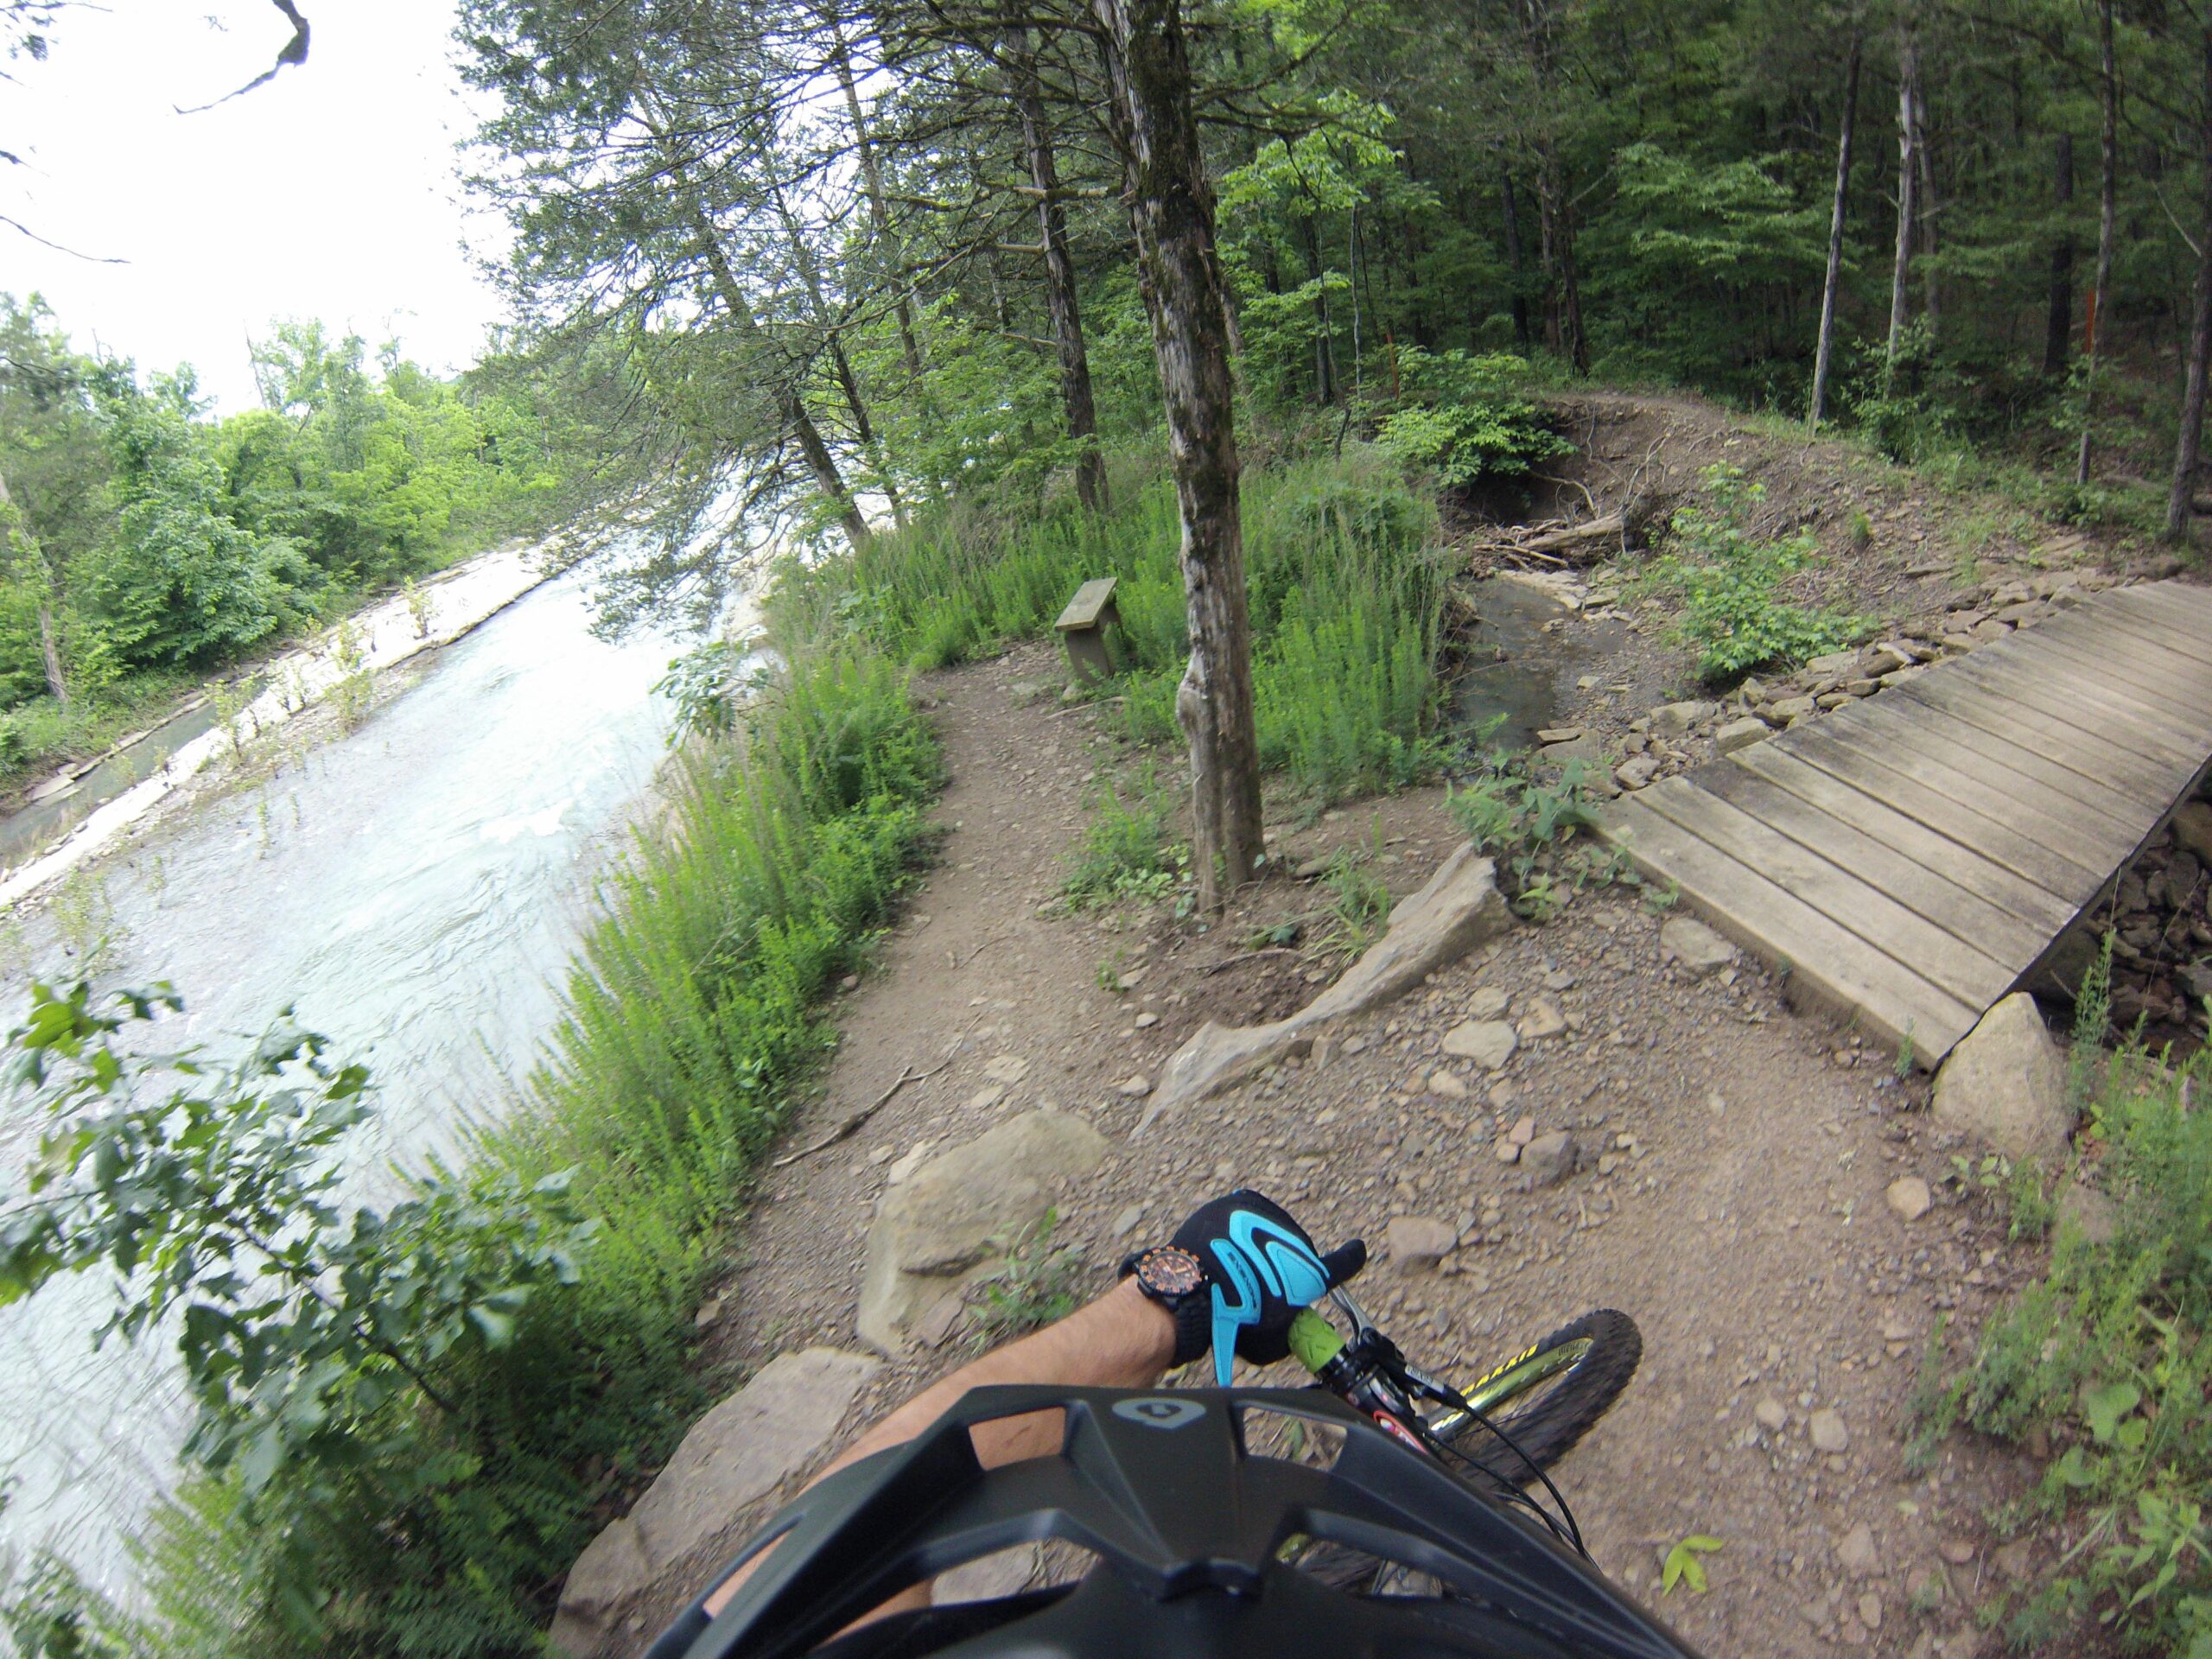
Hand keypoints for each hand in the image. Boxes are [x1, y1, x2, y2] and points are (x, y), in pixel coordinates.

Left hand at [1169, 1190, 1364, 1384]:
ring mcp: (1271, 1216)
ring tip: (1235, 1263)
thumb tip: (1296, 1329)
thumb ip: (1289, 1334)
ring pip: (1270, 1230)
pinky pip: (1249, 1212)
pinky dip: (1241, 1224)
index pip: (1342, 1265)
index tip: (1358, 1250)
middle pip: (1295, 1252)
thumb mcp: (1270, 1343)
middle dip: (1281, 1266)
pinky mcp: (1244, 1201)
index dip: (1351, 1260)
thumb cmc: (1235, 1319)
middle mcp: (1297, 1240)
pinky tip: (1229, 1239)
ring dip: (1259, 1244)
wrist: (1197, 1286)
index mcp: (1311, 1274)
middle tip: (1256, 1284)